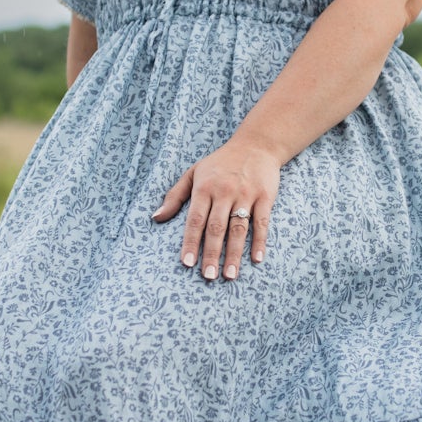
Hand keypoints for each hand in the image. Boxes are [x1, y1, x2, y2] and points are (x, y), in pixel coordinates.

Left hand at [151, 137, 280, 279]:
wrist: (256, 145)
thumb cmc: (221, 163)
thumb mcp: (193, 173)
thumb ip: (174, 196)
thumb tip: (156, 218)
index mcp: (204, 188)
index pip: (195, 220)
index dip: (190, 242)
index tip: (187, 263)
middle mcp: (224, 192)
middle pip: (216, 228)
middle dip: (211, 254)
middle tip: (208, 276)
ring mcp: (245, 194)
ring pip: (238, 229)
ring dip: (234, 254)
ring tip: (229, 275)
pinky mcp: (265, 197)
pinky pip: (262, 222)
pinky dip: (260, 241)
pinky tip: (256, 259)